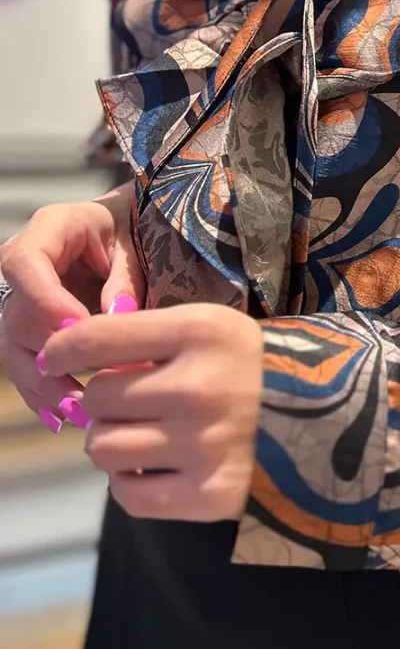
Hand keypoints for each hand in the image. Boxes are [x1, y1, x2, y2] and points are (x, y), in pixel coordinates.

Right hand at [0, 185, 143, 432]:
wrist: (125, 232)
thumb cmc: (134, 231)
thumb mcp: (136, 245)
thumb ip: (125, 277)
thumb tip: (117, 317)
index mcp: (49, 229)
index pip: (24, 263)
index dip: (45, 300)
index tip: (78, 329)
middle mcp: (24, 266)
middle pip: (17, 314)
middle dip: (51, 353)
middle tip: (88, 383)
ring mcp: (22, 300)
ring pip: (14, 348)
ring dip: (45, 384)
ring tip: (79, 413)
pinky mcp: (28, 329)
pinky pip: (24, 364)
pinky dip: (43, 393)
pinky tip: (62, 418)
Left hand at [40, 304, 263, 522]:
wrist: (331, 416)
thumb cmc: (255, 366)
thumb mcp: (212, 329)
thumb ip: (148, 338)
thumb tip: (76, 362)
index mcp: (201, 331)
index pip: (98, 338)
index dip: (62, 349)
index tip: (55, 357)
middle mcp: (198, 387)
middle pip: (97, 397)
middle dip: (104, 400)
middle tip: (132, 402)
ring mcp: (202, 445)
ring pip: (103, 448)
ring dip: (112, 442)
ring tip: (143, 435)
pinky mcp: (208, 494)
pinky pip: (128, 495)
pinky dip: (130, 482)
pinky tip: (153, 466)